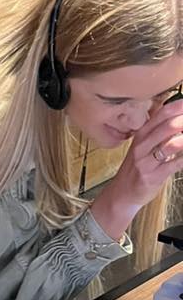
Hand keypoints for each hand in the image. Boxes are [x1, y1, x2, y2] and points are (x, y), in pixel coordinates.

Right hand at [90, 98, 182, 241]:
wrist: (122, 193)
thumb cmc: (138, 167)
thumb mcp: (144, 145)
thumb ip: (159, 129)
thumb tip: (176, 112)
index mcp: (141, 134)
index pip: (161, 114)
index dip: (178, 106)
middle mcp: (141, 146)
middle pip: (166, 127)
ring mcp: (146, 162)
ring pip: (170, 145)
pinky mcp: (152, 177)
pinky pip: (174, 165)